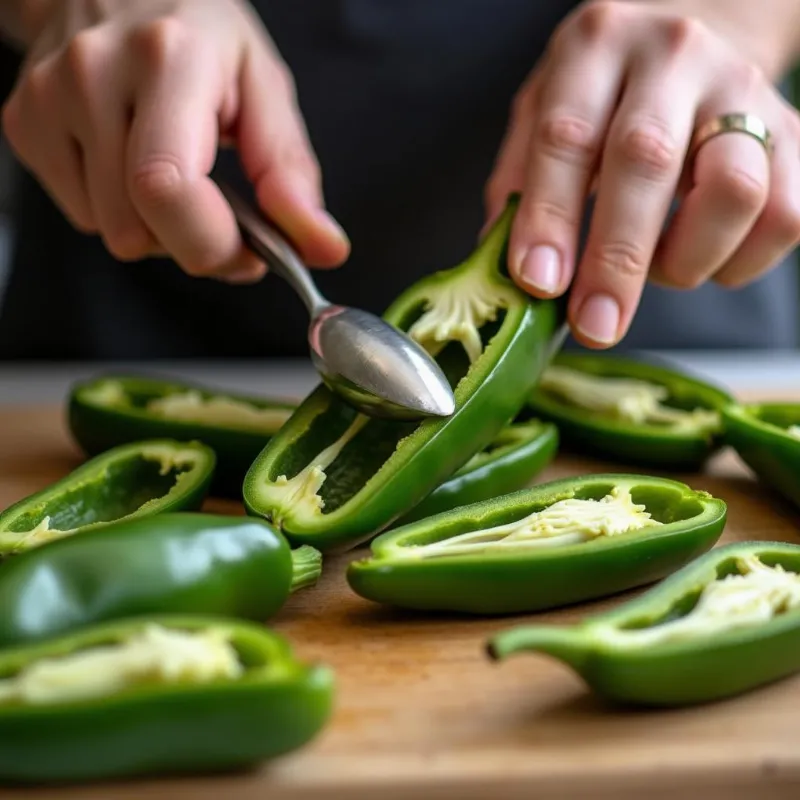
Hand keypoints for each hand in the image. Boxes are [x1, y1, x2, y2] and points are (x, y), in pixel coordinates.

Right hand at [1, 0, 349, 282]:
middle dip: (192, 244)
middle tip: (220, 216)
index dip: (211, 245)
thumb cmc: (202, 36)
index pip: (167, 188)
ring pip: (110, 232)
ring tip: (175, 176)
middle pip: (135, 229)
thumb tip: (323, 246)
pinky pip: (81, 216)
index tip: (248, 251)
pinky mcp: (22, 121)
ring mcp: (46, 96)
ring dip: (155, 229)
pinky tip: (132, 164)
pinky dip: (118, 211)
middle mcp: (94, 72)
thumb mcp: (264, 89)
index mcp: (169, 58)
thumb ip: (291, 174)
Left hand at [485, 1, 799, 347]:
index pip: (567, 136)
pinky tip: (704, 255)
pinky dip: (740, 261)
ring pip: (734, 189)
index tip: (539, 283)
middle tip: (595, 324)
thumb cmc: (603, 93)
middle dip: (616, 260)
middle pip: (648, 161)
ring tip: (658, 267)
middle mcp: (673, 57)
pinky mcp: (793, 132)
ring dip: (687, 258)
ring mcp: (742, 91)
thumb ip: (518, 185)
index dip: (550, 218)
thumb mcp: (540, 114)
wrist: (693, 37)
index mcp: (595, 48)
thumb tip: (505, 272)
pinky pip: (786, 215)